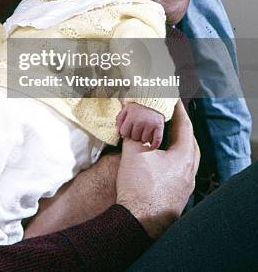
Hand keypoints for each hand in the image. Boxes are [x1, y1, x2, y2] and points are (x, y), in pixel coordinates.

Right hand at [116, 101, 199, 238]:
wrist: (138, 222)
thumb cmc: (138, 187)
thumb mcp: (133, 153)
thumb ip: (133, 130)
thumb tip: (130, 113)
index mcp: (183, 157)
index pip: (185, 126)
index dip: (178, 110)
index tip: (173, 98)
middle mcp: (189, 171)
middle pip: (190, 142)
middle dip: (181, 127)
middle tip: (170, 115)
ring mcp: (185, 186)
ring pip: (186, 158)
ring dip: (177, 143)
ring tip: (166, 135)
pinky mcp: (178, 195)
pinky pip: (180, 169)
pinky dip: (173, 157)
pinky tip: (161, 158)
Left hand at [116, 102, 164, 148]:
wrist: (154, 101)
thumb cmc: (138, 107)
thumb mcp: (127, 109)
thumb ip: (120, 118)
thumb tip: (117, 131)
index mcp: (131, 116)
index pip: (124, 132)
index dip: (126, 133)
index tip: (129, 130)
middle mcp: (140, 121)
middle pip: (134, 137)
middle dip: (135, 135)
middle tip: (137, 131)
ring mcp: (150, 124)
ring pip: (144, 140)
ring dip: (144, 138)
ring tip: (144, 132)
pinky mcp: (159, 126)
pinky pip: (157, 140)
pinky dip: (154, 145)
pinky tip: (151, 145)